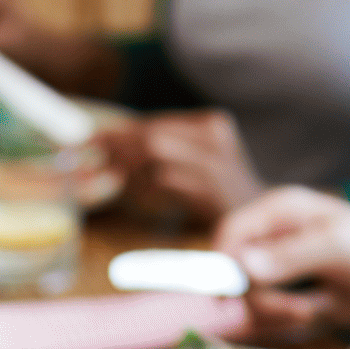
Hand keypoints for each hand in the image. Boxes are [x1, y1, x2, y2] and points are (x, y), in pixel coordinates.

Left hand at [101, 110, 262, 224]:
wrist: (262, 226)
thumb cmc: (218, 199)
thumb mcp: (194, 168)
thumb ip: (161, 155)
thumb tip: (109, 151)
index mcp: (210, 125)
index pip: (155, 122)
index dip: (117, 131)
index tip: (87, 140)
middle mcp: (214, 136)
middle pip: (152, 133)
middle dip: (115, 145)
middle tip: (88, 158)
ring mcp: (215, 161)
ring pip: (156, 151)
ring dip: (125, 165)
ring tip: (107, 177)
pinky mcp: (211, 189)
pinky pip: (166, 179)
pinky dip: (143, 187)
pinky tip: (135, 198)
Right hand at [213, 186, 349, 342]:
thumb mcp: (335, 246)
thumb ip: (289, 256)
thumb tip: (243, 266)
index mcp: (277, 212)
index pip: (229, 236)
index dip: (224, 266)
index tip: (235, 296)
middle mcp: (269, 240)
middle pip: (235, 278)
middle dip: (266, 301)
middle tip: (301, 310)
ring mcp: (276, 271)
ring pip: (250, 304)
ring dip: (281, 315)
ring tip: (315, 310)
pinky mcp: (286, 297)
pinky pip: (269, 319)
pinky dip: (290, 325)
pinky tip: (316, 315)